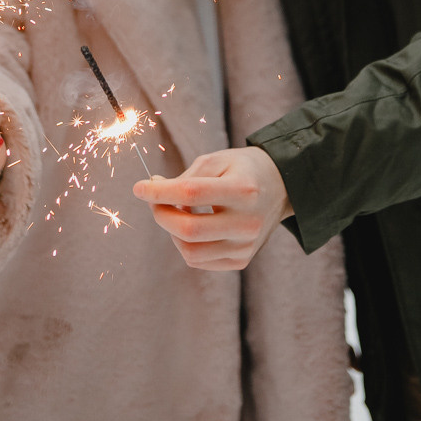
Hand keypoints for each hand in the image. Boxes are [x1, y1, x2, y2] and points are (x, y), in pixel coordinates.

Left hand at [132, 146, 293, 270]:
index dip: (159, 192)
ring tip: (174, 211)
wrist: (281, 188)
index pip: (190, 194)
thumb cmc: (243, 169)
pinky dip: (186, 244)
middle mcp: (247, 222)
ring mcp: (246, 246)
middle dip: (160, 214)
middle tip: (154, 199)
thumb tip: (152, 193)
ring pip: (190, 252)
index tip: (139, 187)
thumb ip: (185, 177)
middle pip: (188, 229)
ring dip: (171, 231)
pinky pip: (200, 260)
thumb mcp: (217, 160)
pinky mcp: (241, 260)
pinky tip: (191, 224)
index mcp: (243, 190)